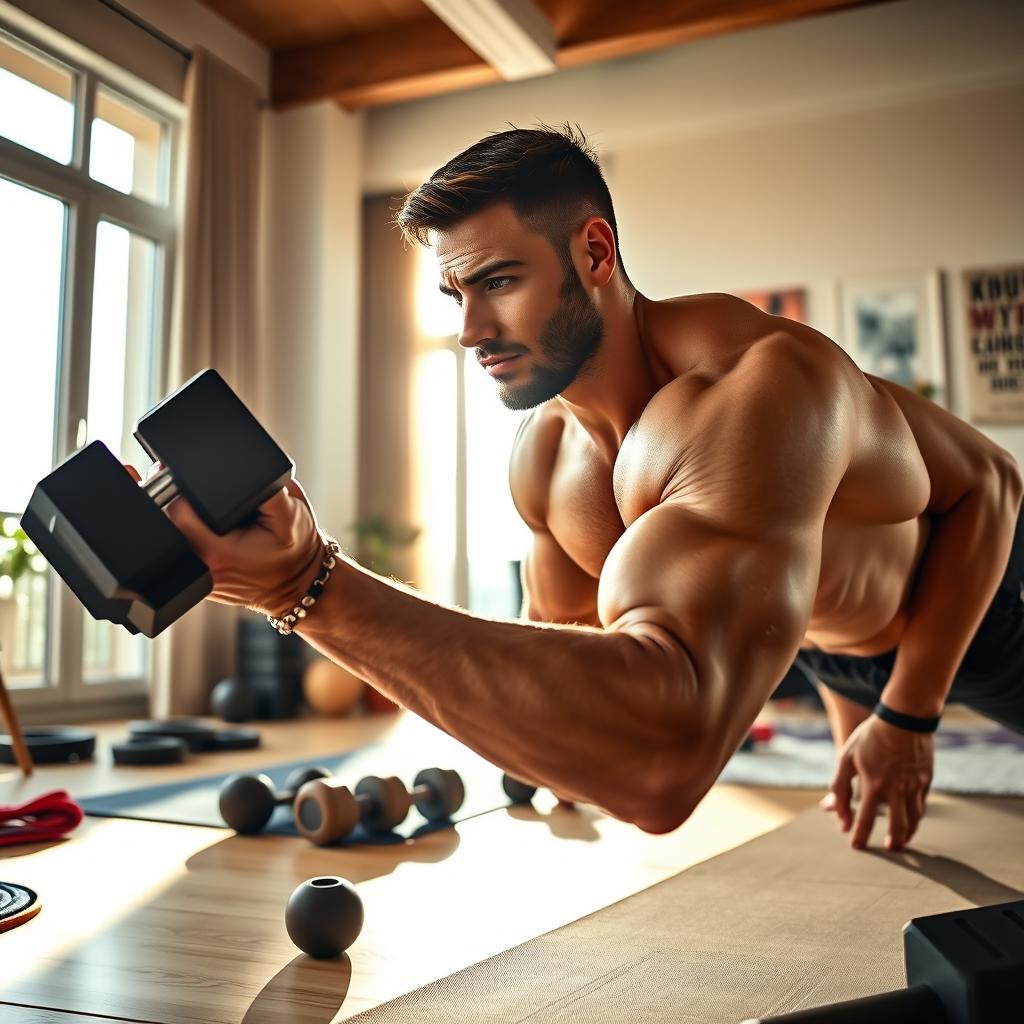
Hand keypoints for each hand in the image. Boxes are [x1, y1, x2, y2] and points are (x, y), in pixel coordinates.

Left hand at [123, 462, 325, 617]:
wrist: (300, 584)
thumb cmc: (297, 552)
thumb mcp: (293, 514)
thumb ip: (269, 490)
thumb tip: (248, 470)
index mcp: (218, 552)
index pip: (176, 512)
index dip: (174, 487)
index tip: (177, 473)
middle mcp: (202, 568)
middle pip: (167, 524)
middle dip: (173, 499)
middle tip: (182, 482)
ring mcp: (199, 577)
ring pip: (173, 538)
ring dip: (179, 517)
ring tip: (194, 502)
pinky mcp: (200, 577)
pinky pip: (184, 550)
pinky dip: (189, 532)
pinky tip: (204, 523)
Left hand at [820, 713, 933, 851]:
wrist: (904, 718)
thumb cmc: (871, 736)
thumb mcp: (846, 756)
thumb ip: (840, 786)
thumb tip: (833, 812)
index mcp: (873, 784)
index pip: (866, 819)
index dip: (860, 835)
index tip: (856, 847)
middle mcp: (896, 789)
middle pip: (897, 827)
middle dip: (893, 843)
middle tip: (888, 851)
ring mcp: (914, 786)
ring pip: (914, 820)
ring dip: (907, 835)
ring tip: (900, 842)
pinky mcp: (926, 781)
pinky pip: (921, 807)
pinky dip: (916, 819)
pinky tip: (911, 821)